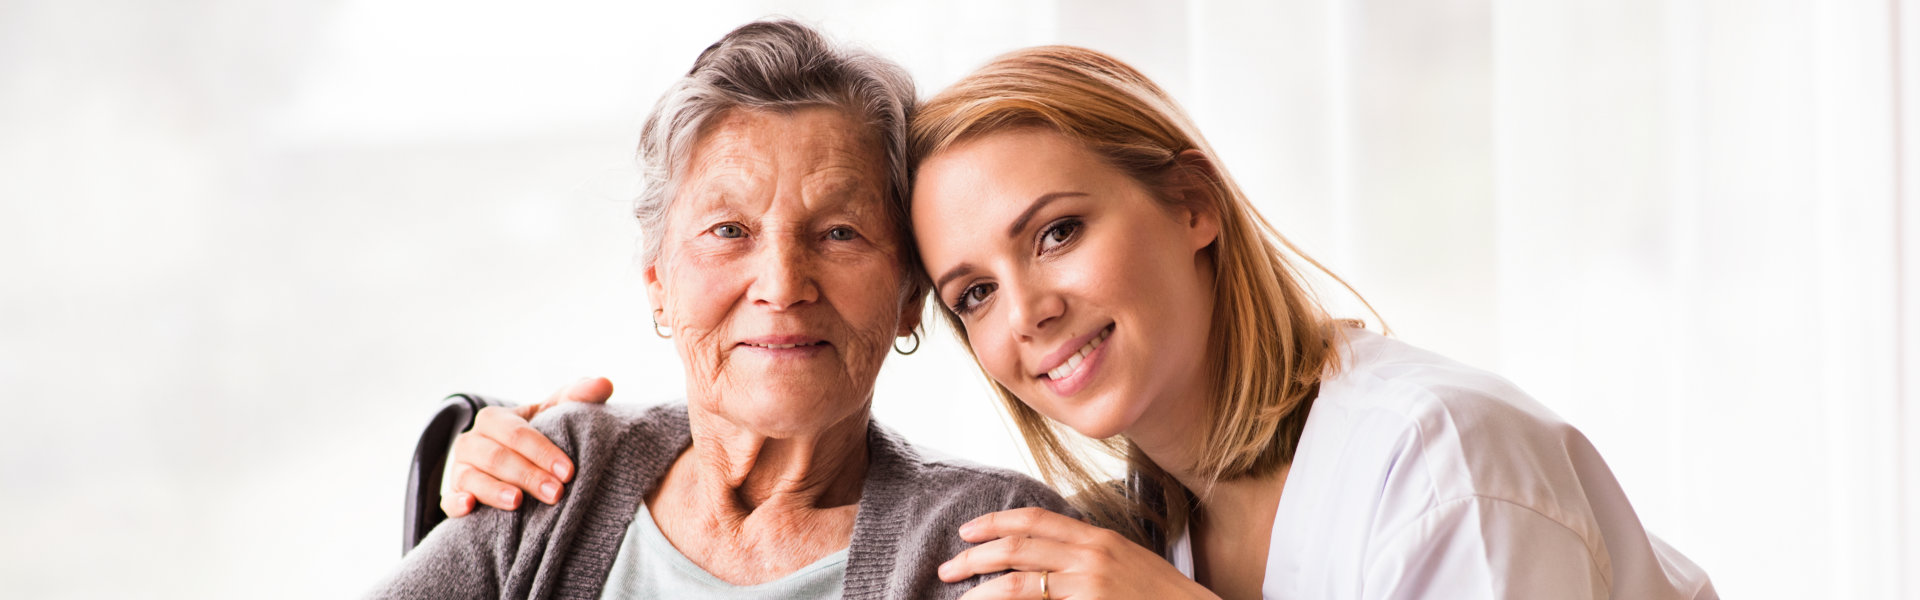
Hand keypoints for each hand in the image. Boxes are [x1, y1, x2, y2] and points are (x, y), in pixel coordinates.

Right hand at [438, 377, 612, 516]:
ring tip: (518, 503)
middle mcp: (471, 442)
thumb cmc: (536, 435)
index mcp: (494, 419)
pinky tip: (470, 508)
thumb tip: (605, 383)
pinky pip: (448, 499)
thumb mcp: (554, 414)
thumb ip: (578, 398)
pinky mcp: (454, 494)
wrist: (509, 461)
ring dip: (495, 490)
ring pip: (471, 478)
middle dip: (527, 474)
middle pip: (496, 457)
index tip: (569, 471)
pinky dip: (456, 503)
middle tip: (557, 493)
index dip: (543, 451)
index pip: (517, 433)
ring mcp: (459, 470)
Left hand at [939, 507, 1218, 599]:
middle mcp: (1091, 556)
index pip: (1036, 519)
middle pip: (1018, 546)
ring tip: (959, 596)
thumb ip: (1089, 556)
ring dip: (982, 589)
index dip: (997, 522)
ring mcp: (1090, 584)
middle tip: (949, 567)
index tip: (969, 531)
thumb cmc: (1162, 598)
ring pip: (1019, 581)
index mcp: (1098, 539)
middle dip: (976, 556)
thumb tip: (1049, 559)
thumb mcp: (1126, 565)